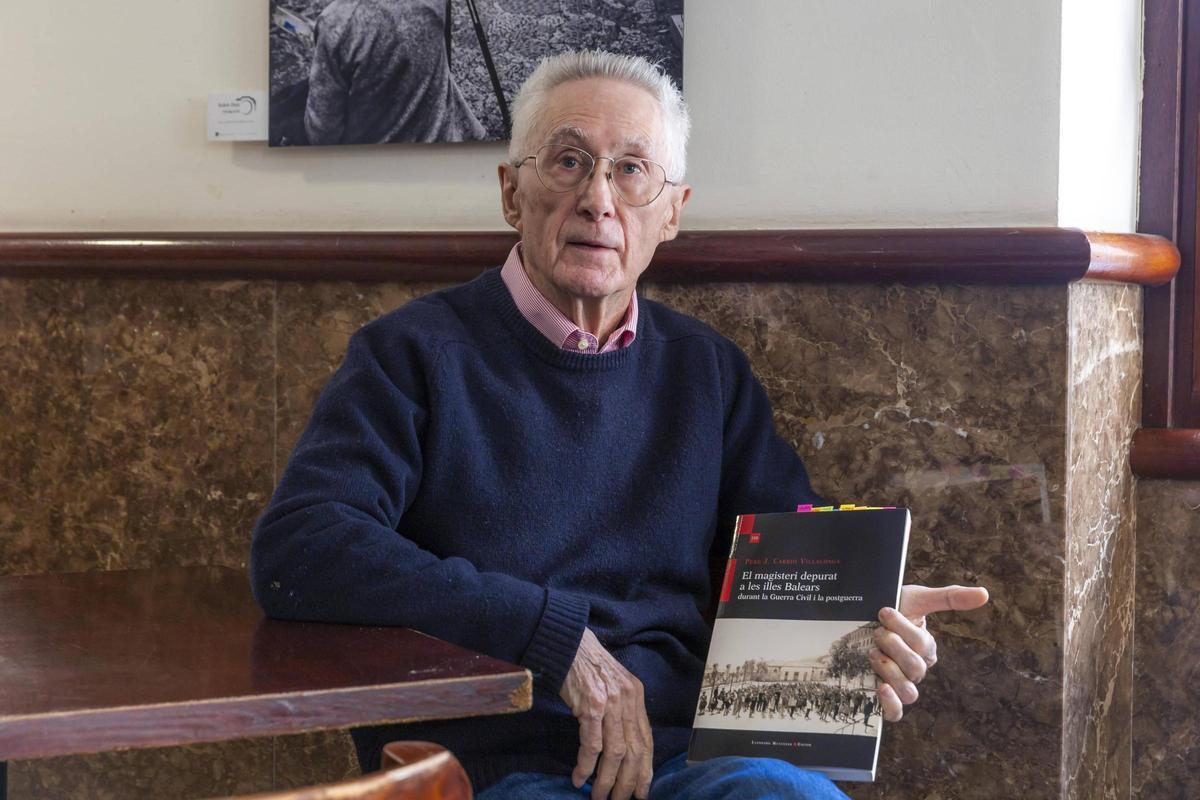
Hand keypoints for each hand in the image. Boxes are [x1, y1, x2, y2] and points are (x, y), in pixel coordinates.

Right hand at [559, 628, 653, 799]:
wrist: (568, 643)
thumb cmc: (587, 666)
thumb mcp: (614, 685)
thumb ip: (621, 711)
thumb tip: (621, 746)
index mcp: (636, 696)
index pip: (647, 741)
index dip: (646, 769)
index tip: (643, 791)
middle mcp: (628, 701)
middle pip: (634, 752)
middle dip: (629, 783)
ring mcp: (611, 703)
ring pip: (615, 753)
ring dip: (607, 780)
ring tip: (599, 797)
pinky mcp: (591, 705)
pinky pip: (592, 745)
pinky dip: (586, 766)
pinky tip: (579, 778)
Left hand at [870, 584, 989, 721]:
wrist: (858, 619)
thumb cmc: (892, 609)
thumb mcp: (917, 598)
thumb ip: (950, 597)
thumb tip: (985, 594)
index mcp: (926, 649)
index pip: (923, 646)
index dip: (903, 629)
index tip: (883, 611)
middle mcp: (915, 670)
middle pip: (916, 669)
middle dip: (893, 646)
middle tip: (877, 632)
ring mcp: (899, 683)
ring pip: (909, 692)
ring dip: (890, 671)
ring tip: (873, 654)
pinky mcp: (884, 697)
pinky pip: (895, 713)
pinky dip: (891, 704)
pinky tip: (881, 688)